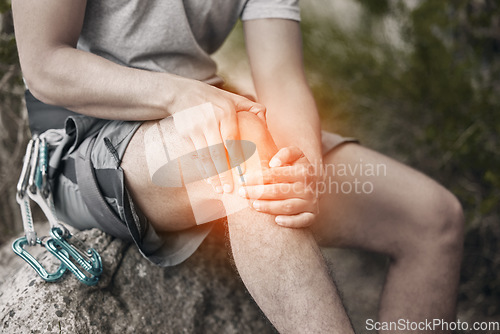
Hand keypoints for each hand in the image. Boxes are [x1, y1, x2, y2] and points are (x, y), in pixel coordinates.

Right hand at [171, 79, 264, 193]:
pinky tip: (209, 180)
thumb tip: (265, 123)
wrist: (183, 93)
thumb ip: (251, 108)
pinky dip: (203, 169)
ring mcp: (196, 128)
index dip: (237, 156)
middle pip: (217, 151)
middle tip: (231, 188)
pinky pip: (196, 155)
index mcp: (225, 112)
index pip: (232, 138)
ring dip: (213, 175)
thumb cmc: (213, 99)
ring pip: (205, 156)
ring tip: (220, 189)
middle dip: (224, 172)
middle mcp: (210, 120)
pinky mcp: (186, 133)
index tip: (243, 172)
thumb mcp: (232, 98)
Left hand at [239, 146, 319, 227]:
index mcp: (303, 171)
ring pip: (287, 206)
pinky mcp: (312, 215)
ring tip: (253, 205)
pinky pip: (302, 221)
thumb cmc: (297, 168)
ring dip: (269, 207)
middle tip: (242, 192)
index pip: (276, 174)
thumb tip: (274, 163)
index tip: (244, 179)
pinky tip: (276, 221)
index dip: (258, 177)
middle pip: (279, 190)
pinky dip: (290, 222)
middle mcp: (308, 187)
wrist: (315, 184)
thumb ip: (285, 154)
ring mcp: (310, 202)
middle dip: (258, 192)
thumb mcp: (295, 155)